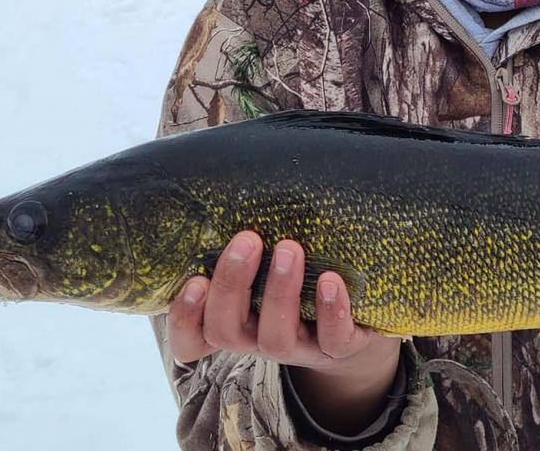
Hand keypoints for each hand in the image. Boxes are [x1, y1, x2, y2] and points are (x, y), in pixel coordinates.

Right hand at [166, 231, 401, 431]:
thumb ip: (245, 245)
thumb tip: (232, 189)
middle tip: (247, 239)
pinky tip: (331, 280)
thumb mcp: (265, 266)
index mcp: (233, 322)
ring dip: (279, 292)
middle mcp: (258, 340)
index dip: (184, 319)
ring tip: (289, 249)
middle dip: (232, 285)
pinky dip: (331, 311)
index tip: (194, 280)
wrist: (355, 324)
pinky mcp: (338, 350)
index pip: (190, 340)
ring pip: (276, 338)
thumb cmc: (297, 283)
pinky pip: (333, 340)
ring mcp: (298, 349)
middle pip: (226, 331)